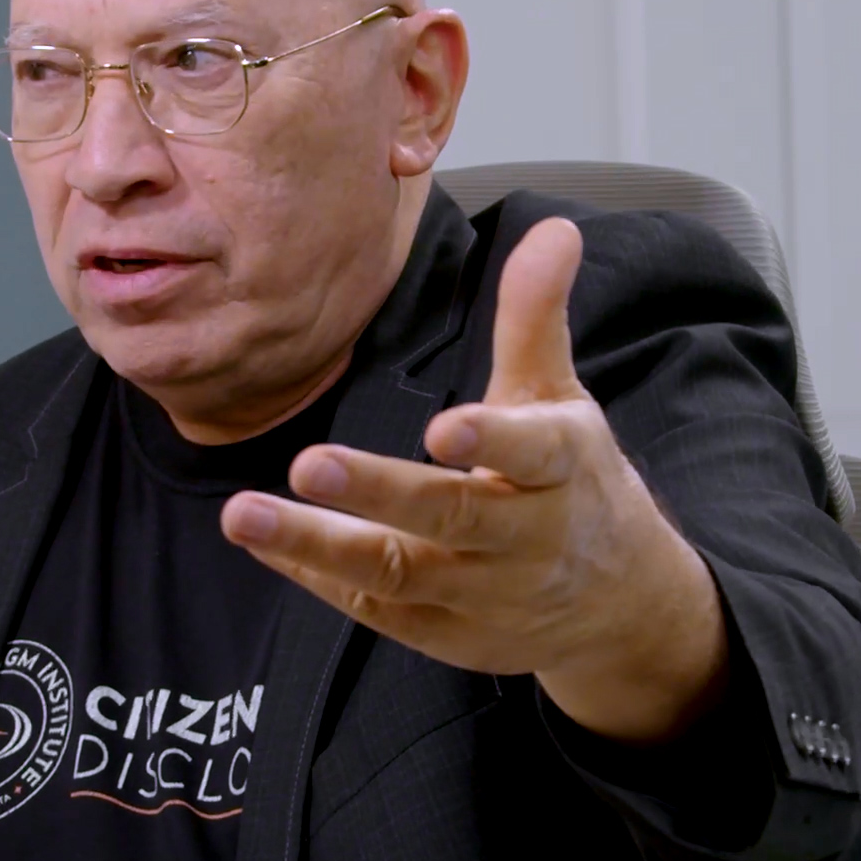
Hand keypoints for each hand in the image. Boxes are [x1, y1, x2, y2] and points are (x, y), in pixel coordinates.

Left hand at [219, 216, 729, 742]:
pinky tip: (261, 539)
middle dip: (379, 493)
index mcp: (560, 469)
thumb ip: (536, 316)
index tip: (444, 428)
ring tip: (242, 513)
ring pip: (398, 572)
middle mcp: (525, 538)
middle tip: (308, 465)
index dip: (491, 442)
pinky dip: (316, 575)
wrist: (617, 605)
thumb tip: (555, 227)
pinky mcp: (445, 632)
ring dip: (318, 544)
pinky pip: (375, 606)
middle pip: (452, 517)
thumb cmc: (573, 481)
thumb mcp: (559, 398)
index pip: (533, 454)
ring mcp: (483, 593)